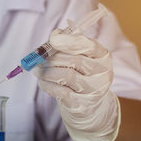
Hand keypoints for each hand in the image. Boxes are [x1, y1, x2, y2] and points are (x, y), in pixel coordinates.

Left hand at [34, 24, 120, 140]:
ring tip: (38, 70)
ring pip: (65, 76)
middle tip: (39, 59)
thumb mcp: (81, 56)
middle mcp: (103, 73)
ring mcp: (94, 90)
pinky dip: (47, 84)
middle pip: (74, 61)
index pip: (88, 45)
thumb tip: (55, 35)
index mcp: (103, 56)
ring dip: (46, 71)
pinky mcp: (81, 105)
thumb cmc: (81, 74)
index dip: (69, 41)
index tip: (53, 40)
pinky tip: (43, 82)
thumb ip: (69, 43)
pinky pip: (60, 92)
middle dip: (52, 58)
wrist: (88, 105)